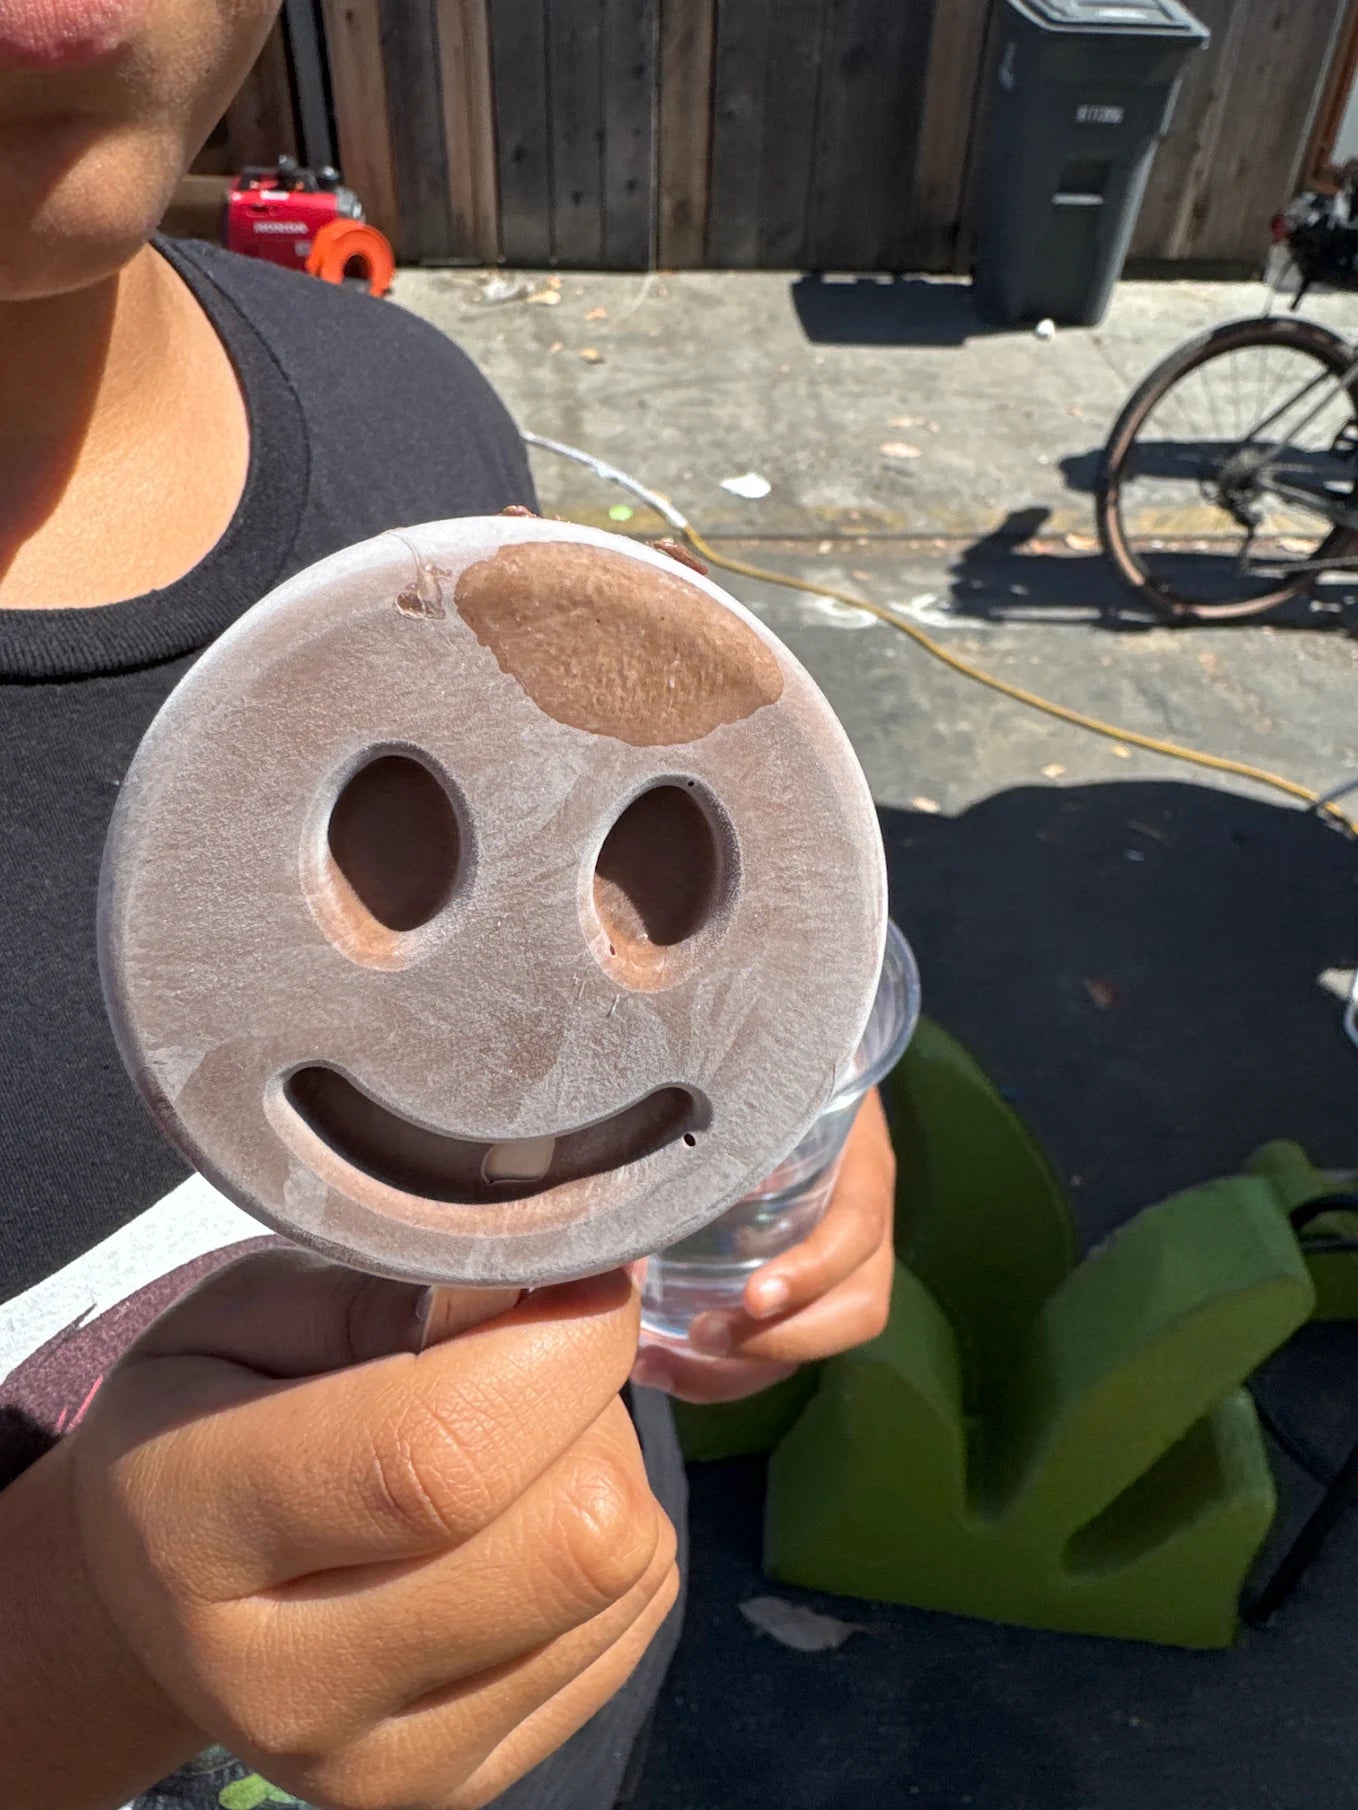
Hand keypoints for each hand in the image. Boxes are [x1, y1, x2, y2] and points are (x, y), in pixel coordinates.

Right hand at [39, 1251, 674, 1809]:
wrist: (150, 1596)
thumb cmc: (208, 1409)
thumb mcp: (251, 1307)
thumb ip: (391, 1290)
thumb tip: (549, 1279)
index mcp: (202, 1533)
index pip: (447, 1452)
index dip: (565, 1345)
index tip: (585, 1276)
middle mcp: (287, 1686)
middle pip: (574, 1534)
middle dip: (590, 1410)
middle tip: (525, 1363)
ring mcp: (380, 1765)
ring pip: (622, 1575)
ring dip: (603, 1474)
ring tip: (507, 1447)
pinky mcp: (458, 1787)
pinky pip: (632, 1627)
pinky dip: (609, 1549)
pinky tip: (519, 1520)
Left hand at [632, 1087, 896, 1402]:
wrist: (786, 1064)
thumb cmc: (770, 1065)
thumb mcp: (761, 1078)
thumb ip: (725, 1101)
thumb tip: (637, 1136)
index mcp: (859, 1163)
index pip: (859, 1229)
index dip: (813, 1271)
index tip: (754, 1297)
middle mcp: (858, 1221)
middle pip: (855, 1308)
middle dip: (779, 1340)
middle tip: (699, 1335)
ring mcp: (832, 1260)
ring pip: (811, 1338)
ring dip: (740, 1370)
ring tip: (659, 1365)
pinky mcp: (795, 1286)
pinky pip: (775, 1343)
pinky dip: (719, 1369)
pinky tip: (652, 1363)